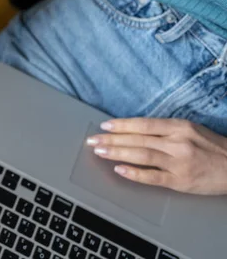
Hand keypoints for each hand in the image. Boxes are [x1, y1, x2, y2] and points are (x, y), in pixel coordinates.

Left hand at [87, 118, 226, 194]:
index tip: (104, 126)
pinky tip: (119, 170)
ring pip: (141, 156)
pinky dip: (134, 173)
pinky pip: (153, 177)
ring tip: (99, 152)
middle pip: (138, 140)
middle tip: (92, 140)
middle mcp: (177, 143)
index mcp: (179, 127)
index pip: (143, 124)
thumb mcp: (190, 130)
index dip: (122, 125)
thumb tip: (133, 130)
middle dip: (112, 140)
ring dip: (117, 153)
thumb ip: (164, 130)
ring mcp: (178, 162)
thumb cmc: (211, 148)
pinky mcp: (180, 181)